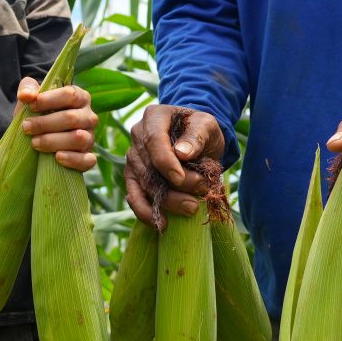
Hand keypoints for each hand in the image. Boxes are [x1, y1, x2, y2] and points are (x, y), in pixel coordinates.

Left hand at [17, 77, 97, 171]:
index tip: (31, 106)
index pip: (70, 95)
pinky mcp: (88, 157)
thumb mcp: (32, 97)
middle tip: (26, 127)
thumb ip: (28, 88)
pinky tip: (57, 157)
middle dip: (45, 123)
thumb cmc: (38, 112)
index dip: (49, 100)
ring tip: (34, 143)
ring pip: (79, 139)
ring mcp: (90, 137)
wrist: (39, 137)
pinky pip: (88, 160)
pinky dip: (73, 159)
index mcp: (80, 97)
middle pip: (72, 118)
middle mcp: (89, 116)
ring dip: (54, 141)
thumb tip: (26, 96)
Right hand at [123, 105, 226, 227]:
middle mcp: (137, 136)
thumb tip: (182, 153)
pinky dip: (145, 211)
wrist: (197, 140)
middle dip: (174, 186)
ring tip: (191, 208)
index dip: (165, 162)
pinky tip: (161, 223)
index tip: (181, 179)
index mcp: (154, 117)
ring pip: (144, 184)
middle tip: (199, 196)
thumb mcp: (207, 125)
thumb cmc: (202, 130)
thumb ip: (197, 135)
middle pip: (149, 166)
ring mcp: (133, 158)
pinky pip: (134, 196)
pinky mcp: (134, 177)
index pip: (154, 140)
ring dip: (167, 201)